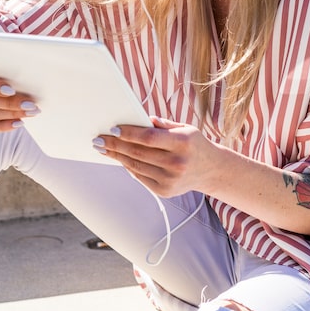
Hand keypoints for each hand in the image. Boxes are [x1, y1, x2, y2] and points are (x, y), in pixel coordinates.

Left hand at [94, 116, 218, 197]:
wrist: (211, 170)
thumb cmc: (194, 144)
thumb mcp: (185, 128)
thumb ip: (163, 124)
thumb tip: (139, 119)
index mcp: (183, 143)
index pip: (149, 138)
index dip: (129, 133)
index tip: (112, 129)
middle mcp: (177, 163)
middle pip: (138, 153)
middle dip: (115, 145)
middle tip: (98, 140)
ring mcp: (171, 180)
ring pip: (136, 166)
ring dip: (117, 157)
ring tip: (103, 149)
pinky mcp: (165, 191)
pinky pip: (140, 176)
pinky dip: (128, 167)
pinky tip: (119, 158)